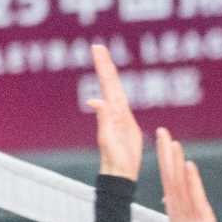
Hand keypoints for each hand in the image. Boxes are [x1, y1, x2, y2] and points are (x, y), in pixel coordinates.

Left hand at [86, 45, 143, 180]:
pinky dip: (115, 93)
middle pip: (111, 83)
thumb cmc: (114, 159)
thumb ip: (103, 119)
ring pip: (115, 90)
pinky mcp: (127, 125)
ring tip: (102, 57)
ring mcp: (121, 117)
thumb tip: (93, 100)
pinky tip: (110, 87)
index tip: (97, 48)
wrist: (121, 174)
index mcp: (113, 111)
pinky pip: (121, 105)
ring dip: (108, 73)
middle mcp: (116, 111)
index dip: (104, 65)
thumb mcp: (108, 138)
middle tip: (97, 47)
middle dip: (105, 64)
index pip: (109, 82)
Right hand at [157, 129, 217, 221]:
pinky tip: (189, 164)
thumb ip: (175, 205)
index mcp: (173, 202)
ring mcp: (186, 206)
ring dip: (175, 160)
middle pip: (169, 172)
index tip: (163, 140)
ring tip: (173, 142)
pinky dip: (191, 179)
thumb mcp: (181, 220)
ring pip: (178, 179)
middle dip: (165, 151)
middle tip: (162, 131)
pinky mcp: (198, 212)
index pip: (167, 175)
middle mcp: (176, 201)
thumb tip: (167, 196)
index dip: (164, 157)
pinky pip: (193, 193)